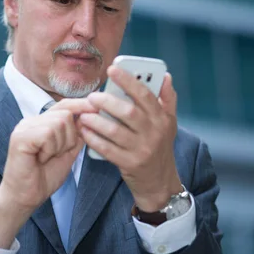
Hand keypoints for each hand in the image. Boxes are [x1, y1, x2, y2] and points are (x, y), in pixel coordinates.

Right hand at [0, 98, 96, 247]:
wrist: (26, 197)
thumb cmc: (44, 177)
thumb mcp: (68, 152)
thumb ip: (77, 135)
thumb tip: (90, 117)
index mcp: (42, 122)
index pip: (64, 105)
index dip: (81, 105)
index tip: (97, 108)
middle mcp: (31, 121)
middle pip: (65, 114)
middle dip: (70, 137)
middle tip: (56, 154)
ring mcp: (24, 127)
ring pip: (58, 123)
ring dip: (59, 145)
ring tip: (47, 157)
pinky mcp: (20, 137)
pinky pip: (47, 133)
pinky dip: (50, 149)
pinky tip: (41, 159)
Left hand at [79, 65, 181, 211]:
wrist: (160, 183)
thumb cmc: (160, 148)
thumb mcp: (169, 123)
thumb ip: (167, 99)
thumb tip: (166, 76)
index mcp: (161, 118)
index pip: (145, 94)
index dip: (128, 80)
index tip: (112, 69)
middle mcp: (153, 133)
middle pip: (128, 112)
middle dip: (107, 101)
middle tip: (92, 96)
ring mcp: (141, 149)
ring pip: (115, 131)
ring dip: (96, 121)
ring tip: (84, 114)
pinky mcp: (129, 164)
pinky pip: (107, 149)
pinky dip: (94, 139)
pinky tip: (84, 131)